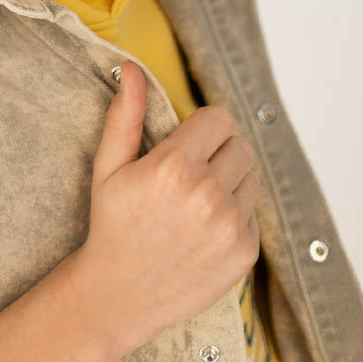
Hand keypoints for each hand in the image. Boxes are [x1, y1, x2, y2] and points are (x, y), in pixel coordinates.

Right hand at [61, 61, 259, 359]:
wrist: (120, 293)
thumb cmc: (112, 224)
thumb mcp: (109, 166)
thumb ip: (125, 114)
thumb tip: (130, 68)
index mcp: (174, 166)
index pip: (218, 119)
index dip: (202, 126)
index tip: (186, 141)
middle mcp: (207, 195)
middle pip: (240, 145)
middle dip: (218, 150)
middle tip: (191, 169)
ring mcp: (229, 226)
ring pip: (251, 176)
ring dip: (230, 179)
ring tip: (197, 197)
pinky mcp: (244, 252)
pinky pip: (253, 212)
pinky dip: (235, 213)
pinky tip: (204, 226)